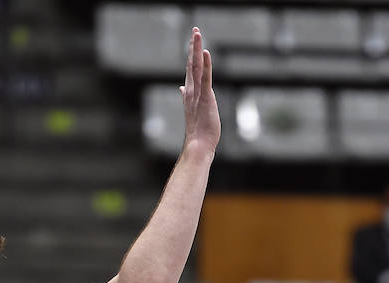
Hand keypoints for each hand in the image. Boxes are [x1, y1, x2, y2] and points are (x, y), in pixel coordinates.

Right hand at [179, 28, 218, 152]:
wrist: (198, 145)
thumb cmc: (199, 131)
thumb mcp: (194, 110)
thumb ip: (187, 96)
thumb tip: (182, 88)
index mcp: (190, 92)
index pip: (191, 69)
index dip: (192, 54)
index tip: (193, 41)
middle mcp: (191, 90)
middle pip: (192, 63)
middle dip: (193, 46)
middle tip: (195, 30)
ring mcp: (197, 93)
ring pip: (197, 67)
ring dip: (196, 49)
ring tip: (197, 34)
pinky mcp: (205, 98)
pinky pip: (205, 78)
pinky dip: (206, 65)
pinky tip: (205, 52)